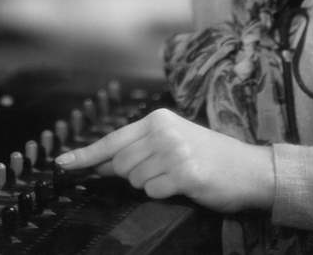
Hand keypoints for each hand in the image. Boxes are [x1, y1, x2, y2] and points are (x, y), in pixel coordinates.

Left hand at [55, 108, 274, 213]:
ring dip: (153, 185)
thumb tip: (100, 164)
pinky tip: (186, 184)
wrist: (252, 169)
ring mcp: (173, 151)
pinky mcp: (184, 173)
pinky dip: (165, 194)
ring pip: (135, 180)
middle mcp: (163, 131)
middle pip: (121, 165)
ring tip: (179, 176)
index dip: (85, 155)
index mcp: (158, 119)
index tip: (61, 165)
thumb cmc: (210, 157)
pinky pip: (153, 192)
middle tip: (164, 172)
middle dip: (135, 175)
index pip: (113, 139)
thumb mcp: (173, 142)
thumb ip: (138, 150)